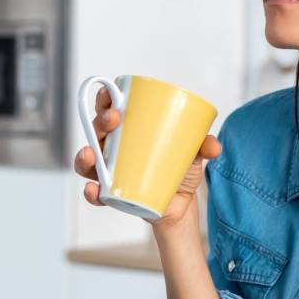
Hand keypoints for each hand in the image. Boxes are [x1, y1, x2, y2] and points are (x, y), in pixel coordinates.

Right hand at [72, 86, 222, 228]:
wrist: (180, 206)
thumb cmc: (179, 170)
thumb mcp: (193, 154)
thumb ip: (203, 146)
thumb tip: (214, 145)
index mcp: (129, 129)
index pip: (110, 106)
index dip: (105, 96)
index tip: (112, 93)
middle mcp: (113, 147)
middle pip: (96, 128)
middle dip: (99, 121)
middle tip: (113, 120)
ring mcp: (109, 170)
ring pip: (87, 160)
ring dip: (85, 156)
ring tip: (92, 155)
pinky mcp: (111, 193)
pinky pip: (95, 192)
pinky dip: (91, 191)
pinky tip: (94, 189)